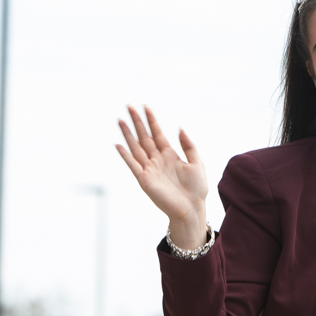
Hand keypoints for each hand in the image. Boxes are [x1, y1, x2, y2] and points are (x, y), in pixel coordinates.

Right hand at [116, 106, 208, 247]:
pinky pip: (133, 164)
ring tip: (120, 120)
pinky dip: (125, 155)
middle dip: (137, 122)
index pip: (158, 134)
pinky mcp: (144, 180)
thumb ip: (189, 146)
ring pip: (136, 147)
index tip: (145, 107)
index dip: (152, 120)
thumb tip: (180, 128)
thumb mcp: (197, 163)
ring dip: (128, 134)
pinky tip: (118, 144)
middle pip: (144, 137)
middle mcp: (157, 160)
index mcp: (170, 155)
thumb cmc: (196, 189)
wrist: (191, 208)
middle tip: (129, 107)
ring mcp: (150, 169)